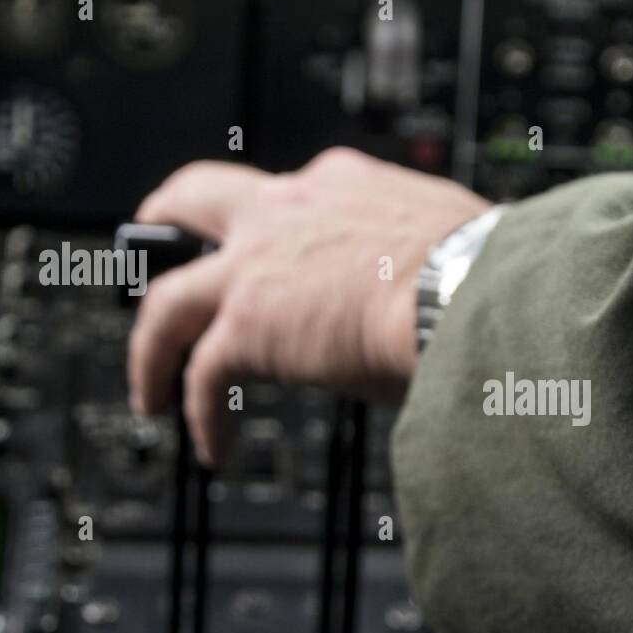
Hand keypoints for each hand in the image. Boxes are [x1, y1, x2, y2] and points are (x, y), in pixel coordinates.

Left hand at [127, 147, 490, 464]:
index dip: (282, 227)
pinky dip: (202, 415)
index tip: (286, 254)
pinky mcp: (246, 324)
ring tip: (150, 388)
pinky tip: (214, 446)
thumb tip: (427, 305)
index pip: (294, 197)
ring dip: (152, 347)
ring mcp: (258, 266)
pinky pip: (202, 376)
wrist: (474, 295)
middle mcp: (290, 212)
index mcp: (346, 186)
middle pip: (196, 199)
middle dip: (167, 217)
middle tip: (152, 234)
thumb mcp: (444, 243)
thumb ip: (416, 260)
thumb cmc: (482, 276)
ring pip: (170, 299)